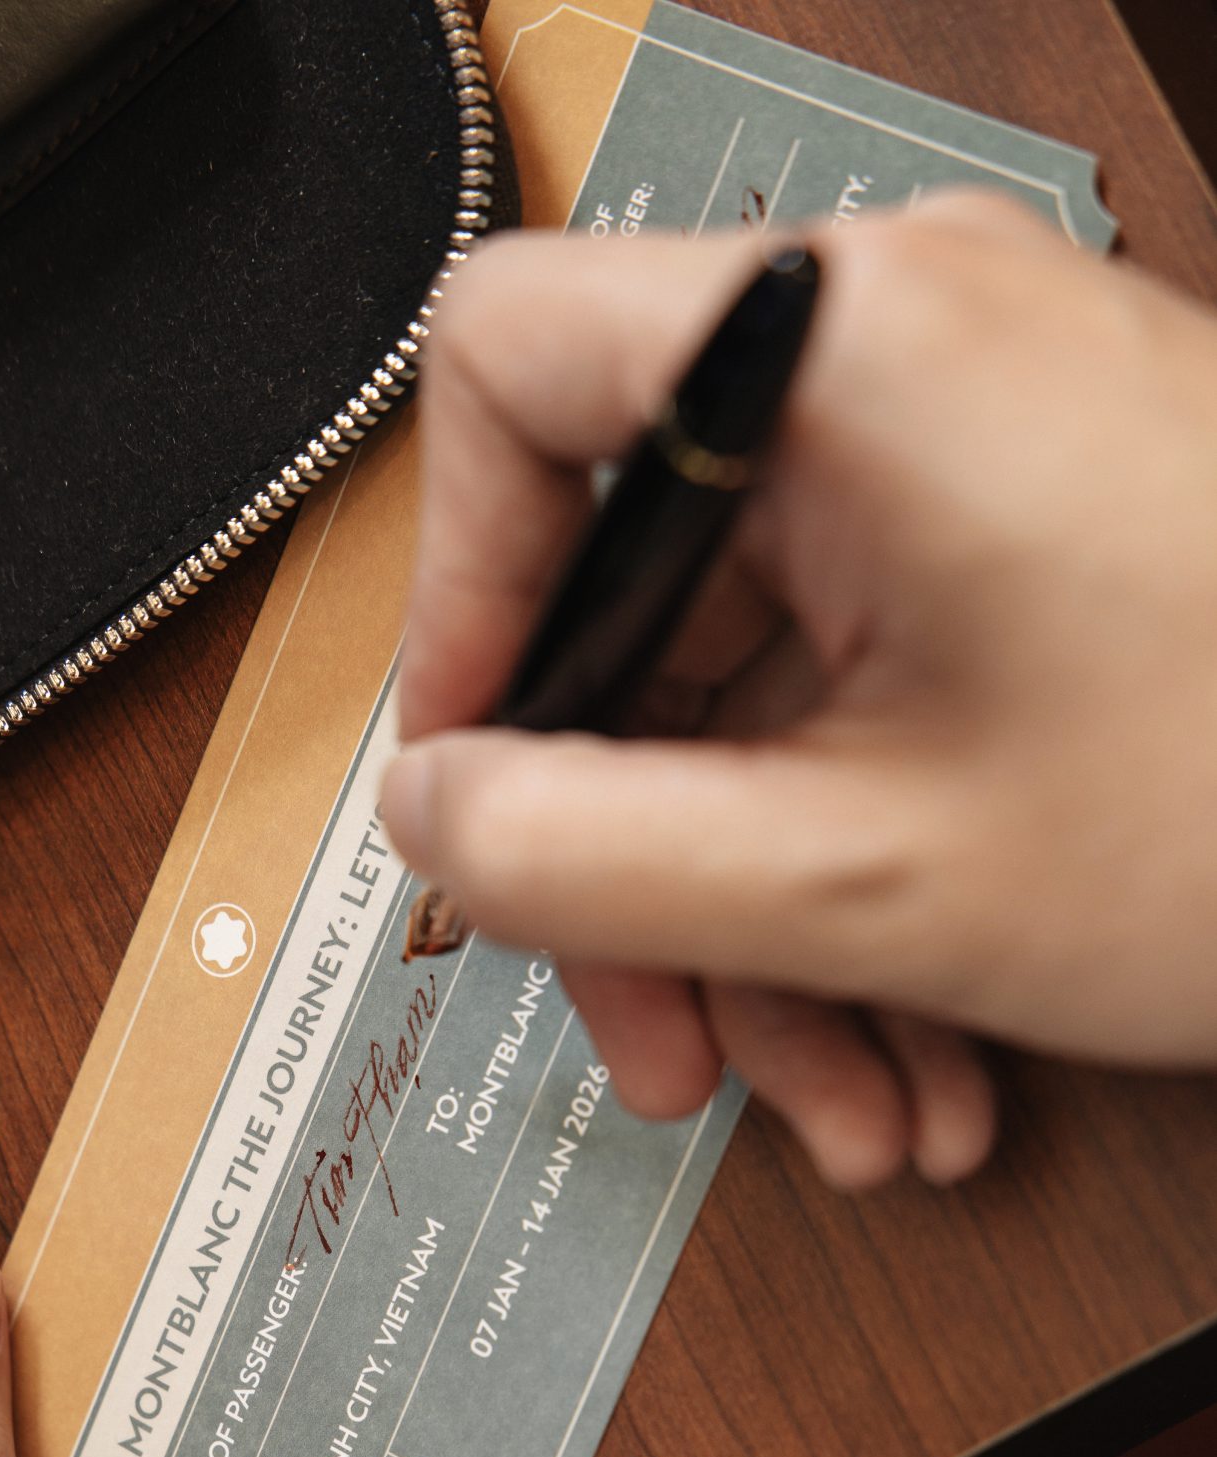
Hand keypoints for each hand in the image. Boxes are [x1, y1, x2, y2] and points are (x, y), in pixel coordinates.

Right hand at [382, 197, 1216, 1187]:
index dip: (458, 594)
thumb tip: (435, 821)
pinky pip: (865, 706)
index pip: (513, 374)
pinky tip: (912, 1041)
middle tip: (661, 1030)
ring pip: (759, 691)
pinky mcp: (1033, 545)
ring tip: (833, 1094)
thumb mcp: (868, 876)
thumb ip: (590, 854)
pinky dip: (860, 880)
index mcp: (852, 348)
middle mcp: (910, 360)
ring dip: (765, 923)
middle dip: (644, 863)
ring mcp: (979, 455)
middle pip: (644, 595)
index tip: (477, 766)